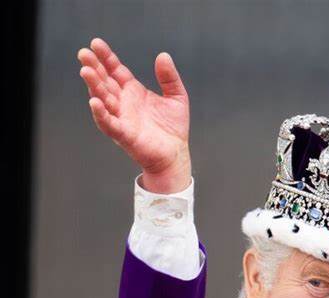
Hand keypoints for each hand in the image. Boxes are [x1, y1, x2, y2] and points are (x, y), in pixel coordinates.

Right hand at [77, 38, 190, 192]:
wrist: (176, 155)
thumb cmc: (173, 128)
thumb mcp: (176, 97)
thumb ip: (169, 77)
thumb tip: (163, 55)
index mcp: (133, 92)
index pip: (115, 70)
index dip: (106, 57)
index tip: (95, 43)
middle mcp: (123, 103)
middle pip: (105, 82)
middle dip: (94, 68)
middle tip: (84, 53)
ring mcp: (122, 119)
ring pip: (103, 100)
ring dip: (94, 86)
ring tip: (86, 71)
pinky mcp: (124, 135)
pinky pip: (109, 124)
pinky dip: (101, 114)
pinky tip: (94, 102)